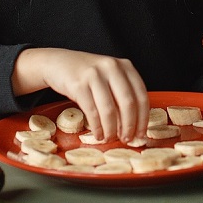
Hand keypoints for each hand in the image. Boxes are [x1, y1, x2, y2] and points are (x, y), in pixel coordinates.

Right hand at [11, 47, 149, 141]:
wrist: (58, 63)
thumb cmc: (88, 74)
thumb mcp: (109, 77)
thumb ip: (121, 95)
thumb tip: (133, 127)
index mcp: (125, 66)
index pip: (141, 95)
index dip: (143, 118)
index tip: (141, 134)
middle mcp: (112, 67)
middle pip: (128, 103)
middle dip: (129, 126)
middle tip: (127, 139)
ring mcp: (95, 75)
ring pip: (109, 110)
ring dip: (111, 129)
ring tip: (110, 139)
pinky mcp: (78, 84)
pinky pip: (92, 111)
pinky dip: (97, 127)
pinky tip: (98, 134)